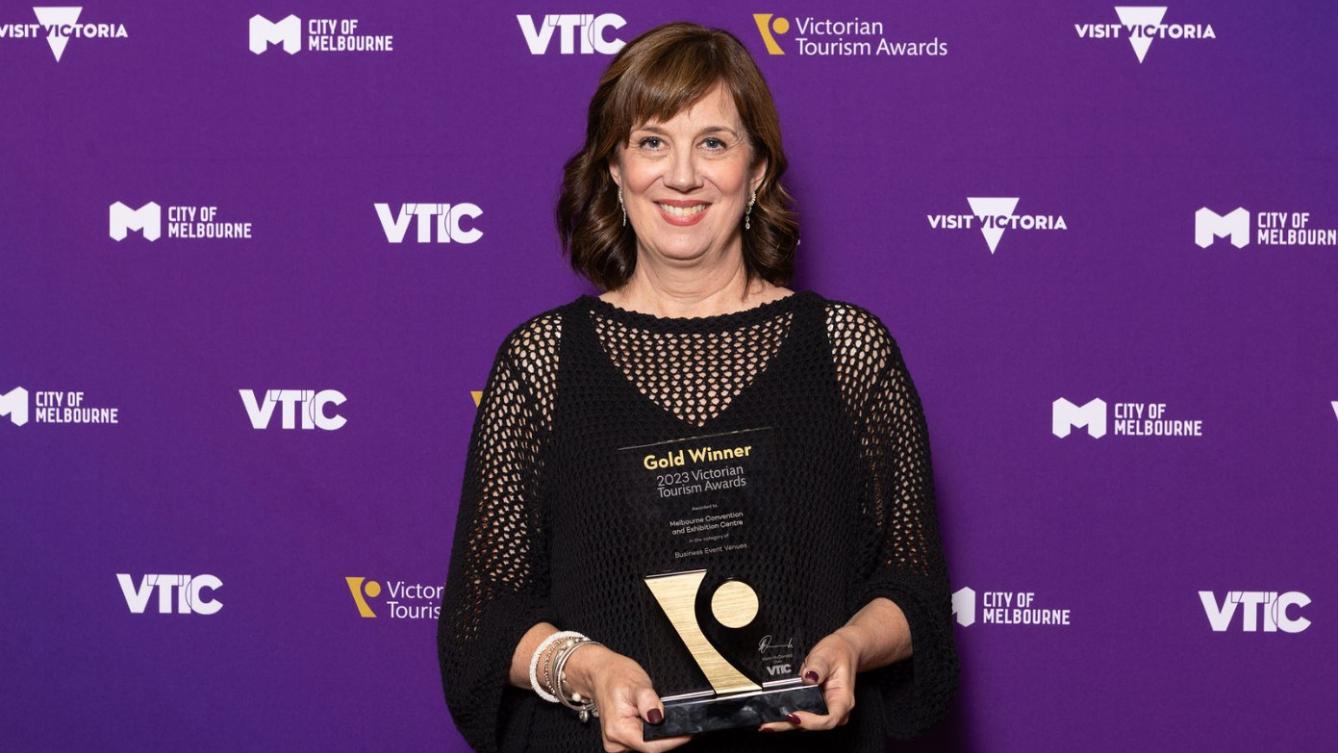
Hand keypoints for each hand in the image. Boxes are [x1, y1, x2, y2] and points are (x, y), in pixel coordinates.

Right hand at [563, 643, 692, 752]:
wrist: (600, 673)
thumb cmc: (615, 676)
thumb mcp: (636, 683)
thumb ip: (649, 701)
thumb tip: (659, 717)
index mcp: (618, 730)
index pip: (652, 746)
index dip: (673, 740)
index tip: (687, 731)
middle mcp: (616, 741)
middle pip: (651, 747)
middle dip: (664, 733)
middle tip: (667, 713)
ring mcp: (618, 743)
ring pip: (648, 745)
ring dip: (656, 732)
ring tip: (652, 711)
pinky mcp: (622, 741)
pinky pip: (642, 741)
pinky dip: (649, 731)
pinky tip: (646, 717)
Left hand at [758, 628, 859, 732]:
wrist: (842, 650)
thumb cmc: (838, 653)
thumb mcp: (827, 655)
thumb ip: (818, 667)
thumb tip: (808, 678)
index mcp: (843, 700)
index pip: (829, 719)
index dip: (811, 722)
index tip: (793, 715)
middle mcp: (835, 709)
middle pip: (813, 725)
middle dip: (790, 725)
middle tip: (769, 724)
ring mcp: (824, 710)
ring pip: (804, 723)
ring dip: (785, 723)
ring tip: (766, 722)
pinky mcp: (814, 707)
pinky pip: (801, 715)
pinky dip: (786, 717)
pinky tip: (772, 716)